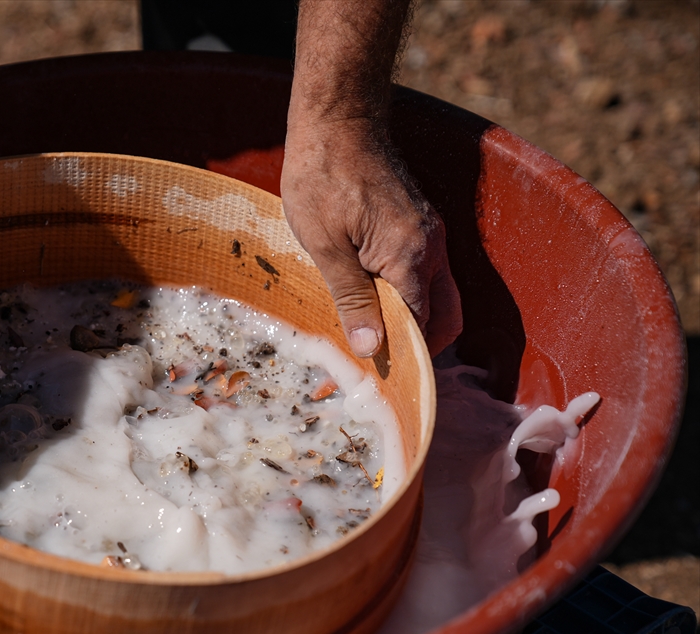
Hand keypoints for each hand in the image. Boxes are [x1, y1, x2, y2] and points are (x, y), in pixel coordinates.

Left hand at [281, 120, 461, 358]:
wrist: (337, 121)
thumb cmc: (321, 178)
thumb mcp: (325, 246)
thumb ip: (351, 299)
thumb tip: (373, 349)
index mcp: (411, 256)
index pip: (423, 327)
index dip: (405, 356)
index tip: (381, 378)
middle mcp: (433, 246)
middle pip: (445, 314)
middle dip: (422, 345)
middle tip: (383, 364)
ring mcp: (429, 231)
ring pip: (437, 292)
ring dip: (414, 318)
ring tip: (373, 336)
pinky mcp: (418, 221)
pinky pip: (425, 270)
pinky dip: (409, 293)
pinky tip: (373, 300)